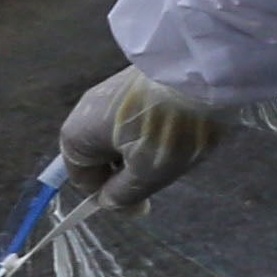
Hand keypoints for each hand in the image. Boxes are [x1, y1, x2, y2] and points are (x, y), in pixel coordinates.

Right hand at [55, 65, 226, 215]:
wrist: (200, 70)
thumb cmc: (166, 129)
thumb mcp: (145, 173)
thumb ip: (123, 193)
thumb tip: (108, 202)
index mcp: (77, 134)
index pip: (81, 177)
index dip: (106, 196)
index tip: (140, 206)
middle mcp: (86, 110)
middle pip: (102, 155)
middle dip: (128, 172)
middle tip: (162, 173)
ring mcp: (112, 91)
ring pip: (122, 136)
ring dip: (144, 151)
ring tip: (176, 150)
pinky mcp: (137, 80)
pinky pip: (139, 117)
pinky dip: (155, 130)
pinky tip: (180, 130)